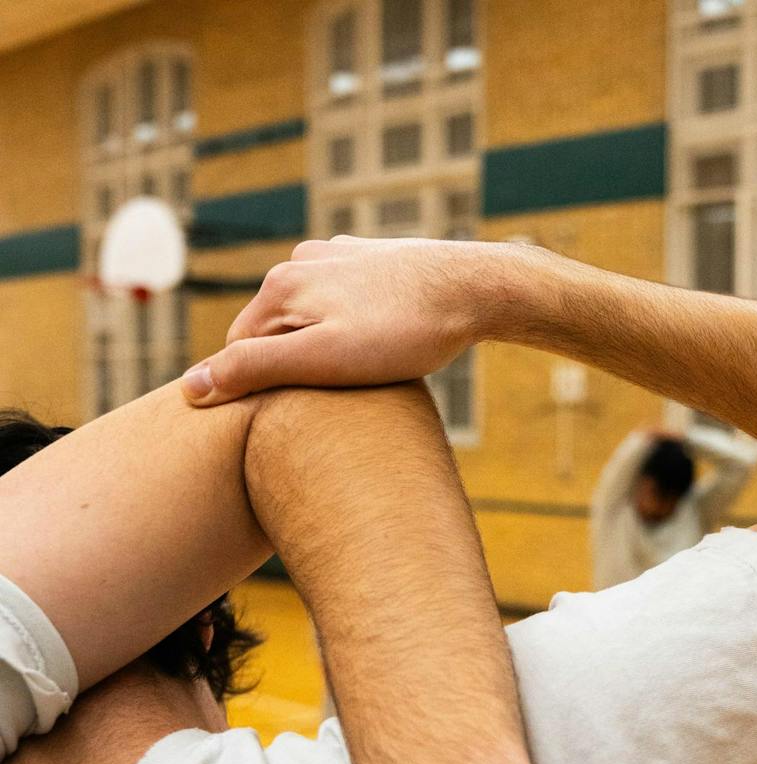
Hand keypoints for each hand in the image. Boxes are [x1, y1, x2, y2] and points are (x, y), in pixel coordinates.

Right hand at [181, 236, 496, 404]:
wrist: (475, 289)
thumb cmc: (402, 333)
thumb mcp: (322, 361)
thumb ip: (255, 370)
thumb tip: (192, 388)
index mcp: (280, 285)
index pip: (239, 350)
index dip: (255, 390)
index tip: (285, 421)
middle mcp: (302, 262)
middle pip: (273, 333)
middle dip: (288, 369)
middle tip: (325, 407)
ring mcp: (339, 259)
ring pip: (308, 320)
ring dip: (320, 352)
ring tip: (355, 382)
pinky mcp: (373, 264)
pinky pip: (343, 307)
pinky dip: (349, 332)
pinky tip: (378, 351)